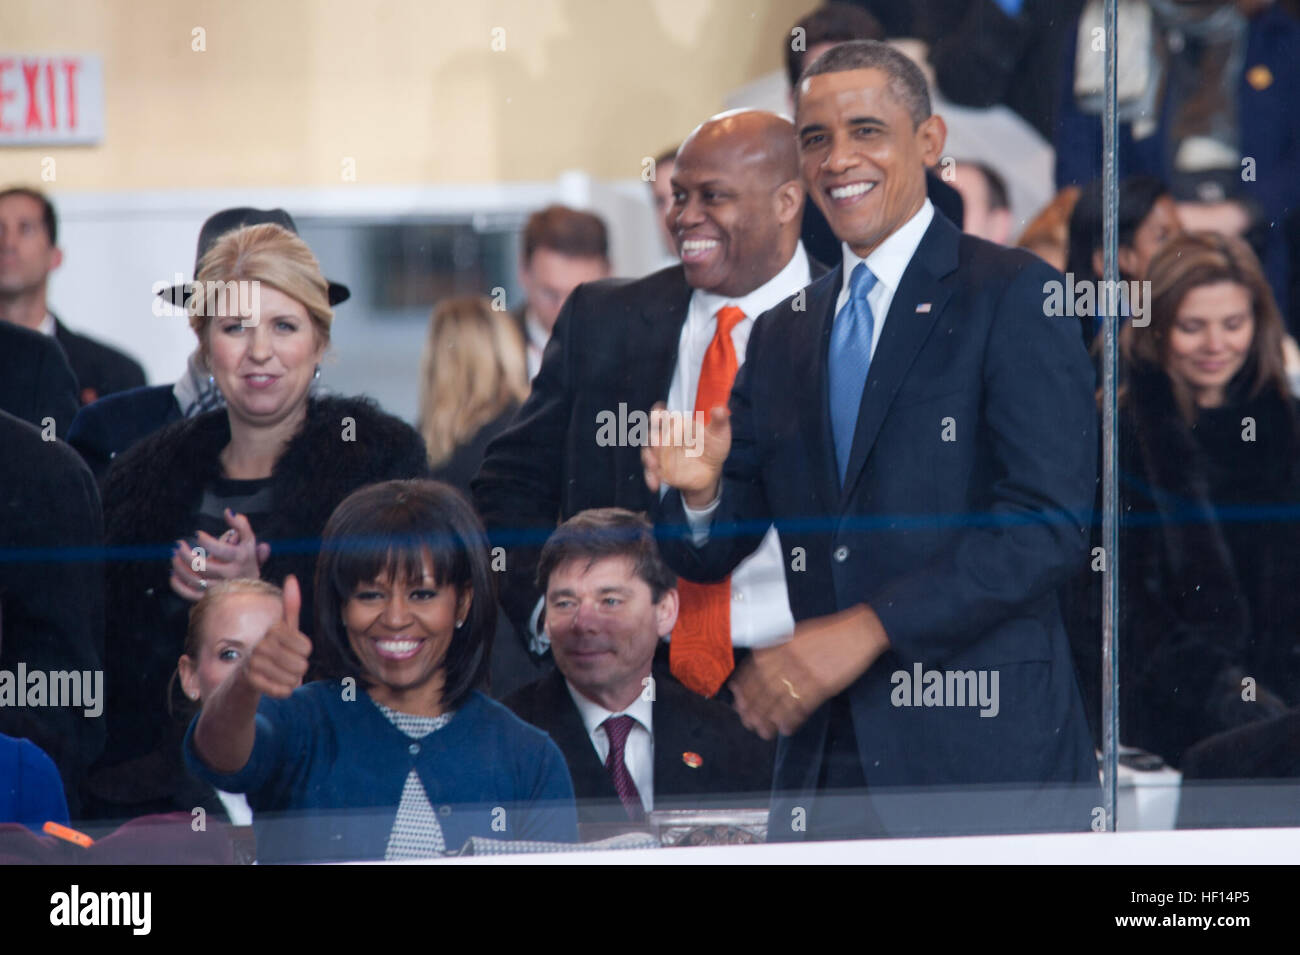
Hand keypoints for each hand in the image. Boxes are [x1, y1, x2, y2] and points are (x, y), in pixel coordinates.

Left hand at [169, 509, 269, 600]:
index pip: (220, 550)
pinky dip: (179, 586)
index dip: (206, 541)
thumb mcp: (249, 541)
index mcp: (240, 559)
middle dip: (186, 554)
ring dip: (180, 568)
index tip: (198, 534)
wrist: (252, 589)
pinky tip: (173, 575)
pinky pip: (190, 594)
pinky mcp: (210, 598)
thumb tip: (228, 512)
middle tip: (179, 545)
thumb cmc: (248, 561)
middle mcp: (230, 575)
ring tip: (174, 556)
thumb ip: (241, 525)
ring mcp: (219, 588)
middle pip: (202, 566)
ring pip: (194, 580)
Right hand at [239, 574, 310, 698]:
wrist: (242, 680)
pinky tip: (275, 685)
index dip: (304, 654)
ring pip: (292, 679)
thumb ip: (290, 608)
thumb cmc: (270, 651)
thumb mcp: (283, 630)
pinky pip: (282, 691)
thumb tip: (291, 578)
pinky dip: (283, 691)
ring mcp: (252, 663)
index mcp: (272, 630)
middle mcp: (260, 644)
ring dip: (290, 681)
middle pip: (301, 664)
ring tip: (280, 675)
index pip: (306, 648)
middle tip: (287, 667)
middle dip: (298, 670)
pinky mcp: (248, 681)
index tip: (293, 652)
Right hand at [641, 402, 730, 507]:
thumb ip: (719, 420)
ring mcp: (662, 455)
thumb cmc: (712, 446)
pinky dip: (651, 478)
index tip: (660, 413)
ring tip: (654, 464)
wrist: (711, 470)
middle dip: (653, 438)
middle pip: (653, 435)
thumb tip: (720, 409)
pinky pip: (652, 474)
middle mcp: (665, 438)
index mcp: (677, 425)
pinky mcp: (662, 471)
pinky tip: (655, 485)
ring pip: (648, 454)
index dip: (659, 413)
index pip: (663, 415)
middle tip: (659, 441)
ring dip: (649, 458)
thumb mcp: (719, 432)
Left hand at [730, 604, 889, 739]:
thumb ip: (777, 649)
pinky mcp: (821, 685)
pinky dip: (791, 720)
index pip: (754, 669)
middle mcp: (788, 659)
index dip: (743, 687)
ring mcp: (804, 673)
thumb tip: (760, 666)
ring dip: (768, 719)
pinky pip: (801, 706)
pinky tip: (785, 729)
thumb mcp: (796, 635)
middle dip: (752, 707)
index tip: (736, 700)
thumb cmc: (828, 633)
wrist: (857, 633)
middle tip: (747, 721)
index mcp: (781, 644)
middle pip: (763, 688)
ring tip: (762, 731)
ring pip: (779, 700)